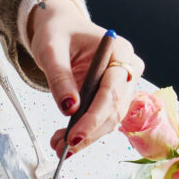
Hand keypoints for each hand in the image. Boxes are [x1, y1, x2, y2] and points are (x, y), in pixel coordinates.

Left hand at [27, 0, 143, 155]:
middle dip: (88, 133)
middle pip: (113, 110)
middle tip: (61, 147)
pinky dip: (85, 133)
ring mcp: (122, 86)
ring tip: (57, 146)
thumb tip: (69, 109)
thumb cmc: (59, 33)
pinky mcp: (112, 98)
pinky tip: (65, 142)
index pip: (112, 91)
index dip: (94, 117)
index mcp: (120, 52)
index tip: (74, 136)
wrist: (63, 30)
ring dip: (85, 138)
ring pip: (109, 121)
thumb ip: (60, 78)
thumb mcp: (51, 50)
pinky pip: (102, 121)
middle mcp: (127, 70)